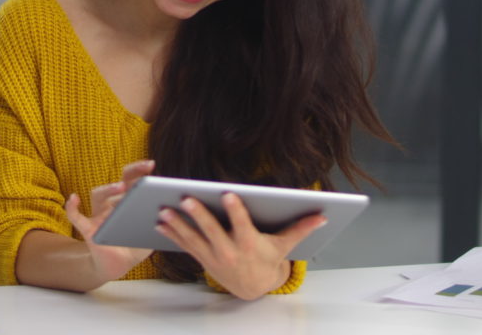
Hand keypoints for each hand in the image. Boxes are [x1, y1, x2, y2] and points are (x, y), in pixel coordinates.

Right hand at [65, 159, 155, 283]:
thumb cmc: (135, 246)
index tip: (151, 164)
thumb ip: (158, 224)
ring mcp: (99, 216)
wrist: (118, 267)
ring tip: (121, 187)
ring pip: (98, 196)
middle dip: (131, 173)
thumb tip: (169, 214)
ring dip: (108, 189)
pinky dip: (72, 208)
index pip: (131, 180)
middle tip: (145, 169)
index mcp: (126, 202)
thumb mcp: (150, 234)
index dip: (139, 170)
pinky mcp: (89, 230)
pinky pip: (75, 217)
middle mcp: (111, 204)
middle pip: (118, 182)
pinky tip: (74, 198)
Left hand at [155, 192, 326, 299]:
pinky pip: (184, 245)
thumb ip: (301, 228)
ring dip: (177, 224)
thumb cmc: (268, 260)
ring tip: (164, 209)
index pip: (242, 225)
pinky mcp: (202, 258)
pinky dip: (171, 234)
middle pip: (212, 230)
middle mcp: (229, 251)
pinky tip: (160, 222)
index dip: (236, 210)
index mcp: (249, 244)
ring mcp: (213, 256)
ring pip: (193, 238)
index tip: (229, 194)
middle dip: (198, 214)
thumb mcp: (285, 246)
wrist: (253, 288)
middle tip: (186, 198)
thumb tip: (322, 215)